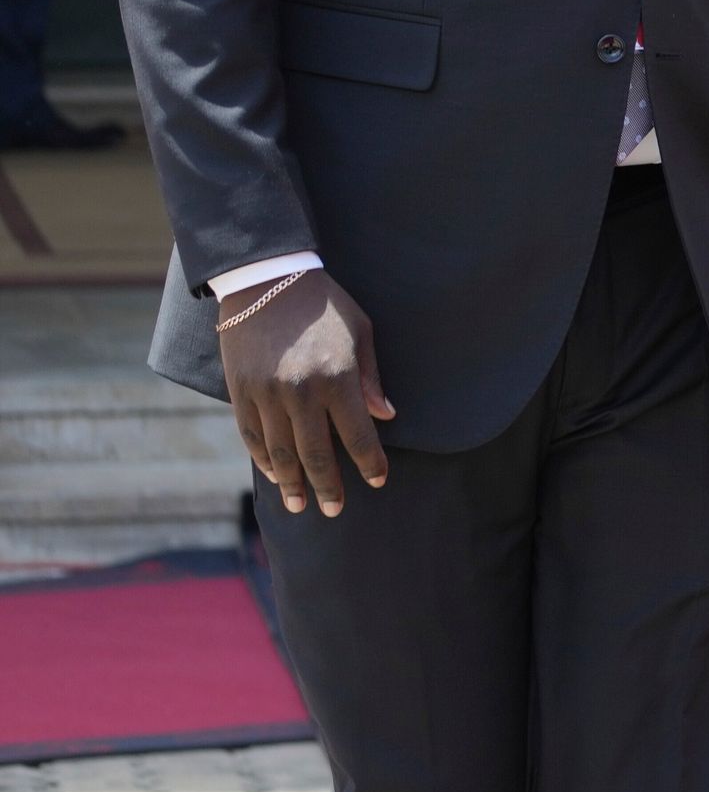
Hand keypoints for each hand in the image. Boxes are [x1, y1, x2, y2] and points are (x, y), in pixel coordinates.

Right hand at [217, 271, 392, 516]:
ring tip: (301, 505)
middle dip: (328, 485)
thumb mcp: (361, 332)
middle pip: (315, 453)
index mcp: (336, 377)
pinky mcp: (241, 391)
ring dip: (292, 482)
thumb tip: (385, 416)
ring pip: (280, 451)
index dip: (369, 462)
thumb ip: (370, 378)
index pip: (357, 434)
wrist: (267, 280)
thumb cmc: (325, 305)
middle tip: (335, 511)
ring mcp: (266, 394)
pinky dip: (264, 459)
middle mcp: (300, 391)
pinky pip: (253, 435)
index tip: (379, 481)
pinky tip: (277, 475)